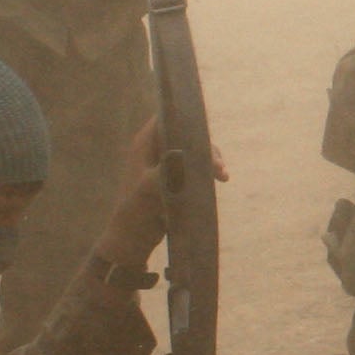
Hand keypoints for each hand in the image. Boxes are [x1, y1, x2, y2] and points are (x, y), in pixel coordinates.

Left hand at [95, 120, 213, 270]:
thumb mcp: (150, 187)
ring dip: (210, 159)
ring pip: (194, 150)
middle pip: (186, 134)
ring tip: (222, 175)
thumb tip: (195, 158)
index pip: (166, 117)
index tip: (205, 128)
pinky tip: (220, 179)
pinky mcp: (174, 178)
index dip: (185, 117)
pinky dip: (208, 170)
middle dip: (205, 146)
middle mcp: (155, 149)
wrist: (132, 237)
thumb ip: (171, 169)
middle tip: (218, 166)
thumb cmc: (135, 209)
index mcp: (145, 144)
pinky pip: (195, 166)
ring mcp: (165, 163)